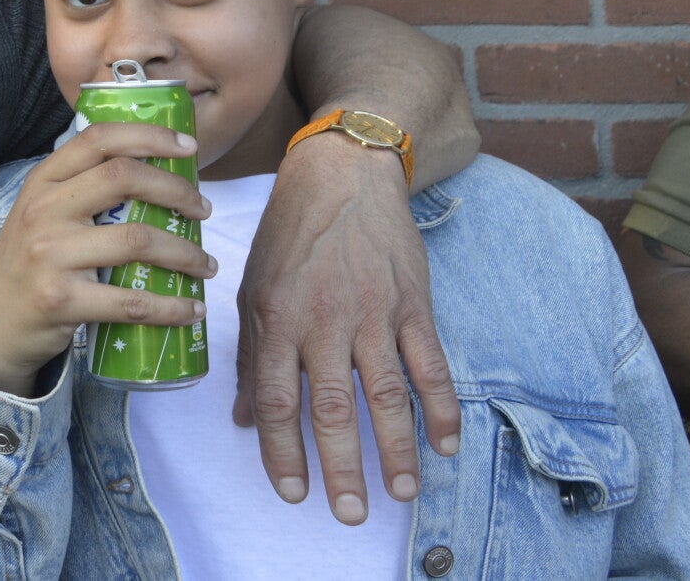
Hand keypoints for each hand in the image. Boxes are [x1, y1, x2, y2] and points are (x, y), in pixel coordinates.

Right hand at [0, 122, 213, 395]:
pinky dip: (171, 306)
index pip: (98, 139)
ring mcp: (49, 255)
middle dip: (176, 190)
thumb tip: (157, 172)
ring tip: (205, 264)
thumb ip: (82, 188)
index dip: (149, 136)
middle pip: (123, 178)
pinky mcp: (61, 300)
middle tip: (202, 210)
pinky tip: (192, 308)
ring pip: (137, 240)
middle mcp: (43, 210)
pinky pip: (130, 301)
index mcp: (42, 181)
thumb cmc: (31, 262)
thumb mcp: (43, 213)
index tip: (188, 147)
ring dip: (185, 253)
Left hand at [234, 134, 459, 525]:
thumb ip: (251, 356)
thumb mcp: (252, 286)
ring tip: (399, 493)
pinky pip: (430, 365)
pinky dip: (441, 407)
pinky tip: (445, 444)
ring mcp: (372, 313)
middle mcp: (322, 320)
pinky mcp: (412, 305)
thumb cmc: (289, 233)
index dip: (282, 451)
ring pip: (384, 394)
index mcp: (275, 317)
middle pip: (330, 407)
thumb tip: (243, 420)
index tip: (291, 492)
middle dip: (340, 466)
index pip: (276, 399)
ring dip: (394, 449)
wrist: (343, 174)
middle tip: (347, 514)